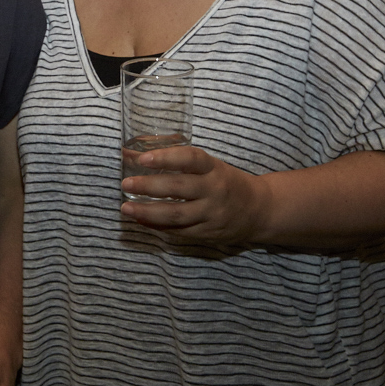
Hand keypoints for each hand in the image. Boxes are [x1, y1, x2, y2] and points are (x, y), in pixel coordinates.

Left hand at [119, 145, 270, 242]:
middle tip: (125, 183)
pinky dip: (157, 226)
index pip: (191, 159)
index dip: (166, 157)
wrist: (259, 210)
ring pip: (176, 215)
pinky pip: (178, 231)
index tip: (142, 159)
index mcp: (214, 169)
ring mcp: (211, 214)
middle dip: (149, 186)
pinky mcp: (207, 233)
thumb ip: (172, 158)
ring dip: (147, 212)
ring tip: (126, 207)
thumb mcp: (207, 166)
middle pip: (179, 188)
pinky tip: (141, 219)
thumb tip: (129, 152)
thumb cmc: (224, 181)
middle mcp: (214, 191)